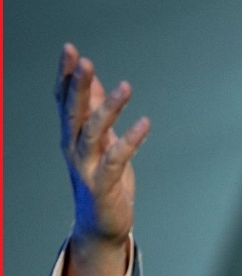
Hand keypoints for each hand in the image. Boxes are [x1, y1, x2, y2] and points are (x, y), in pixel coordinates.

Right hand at [55, 43, 150, 275]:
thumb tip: (93, 81)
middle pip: (72, 113)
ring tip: (125, 86)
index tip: (70, 50)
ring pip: (92, 133)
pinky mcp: (103, 185)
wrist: (101, 225)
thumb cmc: (102, 179)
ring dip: (108, 109)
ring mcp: (86, 167)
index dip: (65, 76)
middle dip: (77, 86)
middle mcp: (73, 149)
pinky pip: (116, 159)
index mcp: (71, 137)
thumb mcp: (98, 142)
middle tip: (84, 61)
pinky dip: (130, 140)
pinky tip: (145, 123)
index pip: (64, 101)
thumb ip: (93, 111)